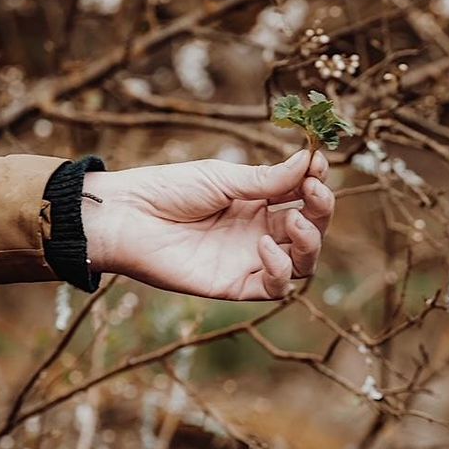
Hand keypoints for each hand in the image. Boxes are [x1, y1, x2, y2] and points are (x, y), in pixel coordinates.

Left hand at [82, 149, 332, 299]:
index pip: (302, 197)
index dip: (316, 183)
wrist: (127, 216)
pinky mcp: (235, 286)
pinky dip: (280, 269)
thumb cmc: (168, 190)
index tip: (318, 164)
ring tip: (294, 220)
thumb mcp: (223, 177)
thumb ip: (267, 179)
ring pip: (303, 262)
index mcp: (257, 203)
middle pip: (311, 230)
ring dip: (310, 241)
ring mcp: (249, 260)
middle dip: (321, 210)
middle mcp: (259, 232)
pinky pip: (274, 287)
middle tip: (313, 192)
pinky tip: (264, 245)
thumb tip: (308, 161)